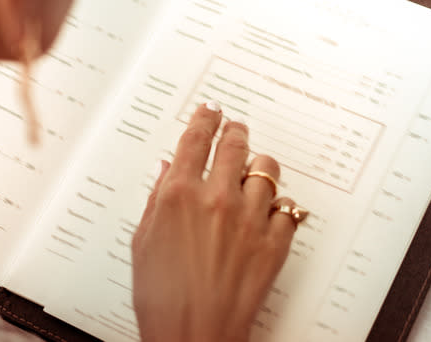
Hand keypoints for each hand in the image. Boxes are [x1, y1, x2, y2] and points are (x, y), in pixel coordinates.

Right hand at [132, 103, 297, 341]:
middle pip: (234, 145)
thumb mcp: (143, 241)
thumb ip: (157, 199)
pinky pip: (287, 209)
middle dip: (234, 131)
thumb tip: (167, 171)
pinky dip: (279, 206)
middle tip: (234, 128)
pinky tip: (270, 211)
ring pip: (266, 171)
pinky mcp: (274, 243)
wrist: (193, 335)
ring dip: (259, 165)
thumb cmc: (162, 297)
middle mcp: (217, 199)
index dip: (204, 118)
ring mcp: (250, 219)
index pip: (195, 139)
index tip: (210, 110)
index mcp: (179, 195)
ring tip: (255, 169)